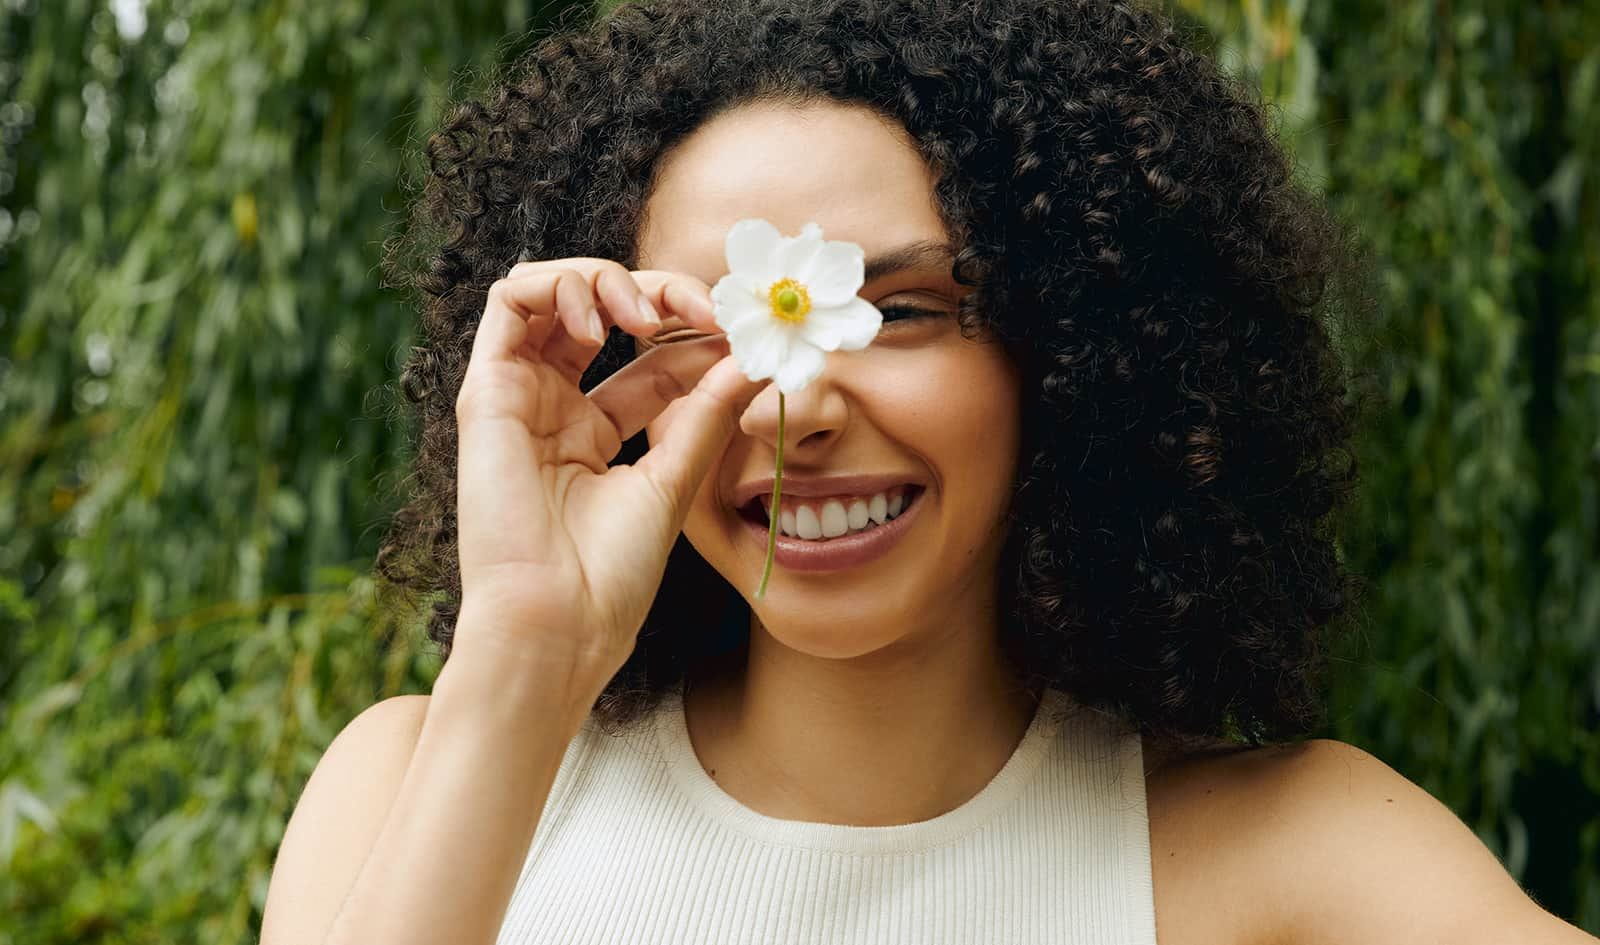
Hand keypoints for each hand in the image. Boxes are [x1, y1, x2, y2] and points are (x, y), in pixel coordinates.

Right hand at [451, 257, 761, 717]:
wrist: (557, 622)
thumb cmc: (611, 575)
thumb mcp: (674, 481)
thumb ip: (706, 414)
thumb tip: (751, 359)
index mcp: (596, 437)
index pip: (653, 360)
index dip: (698, 336)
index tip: (745, 336)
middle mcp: (554, 410)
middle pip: (606, 315)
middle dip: (662, 295)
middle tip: (708, 309)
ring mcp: (519, 398)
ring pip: (553, 293)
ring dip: (608, 280)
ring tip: (647, 316)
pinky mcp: (486, 392)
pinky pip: (508, 300)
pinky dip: (559, 286)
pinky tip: (602, 325)